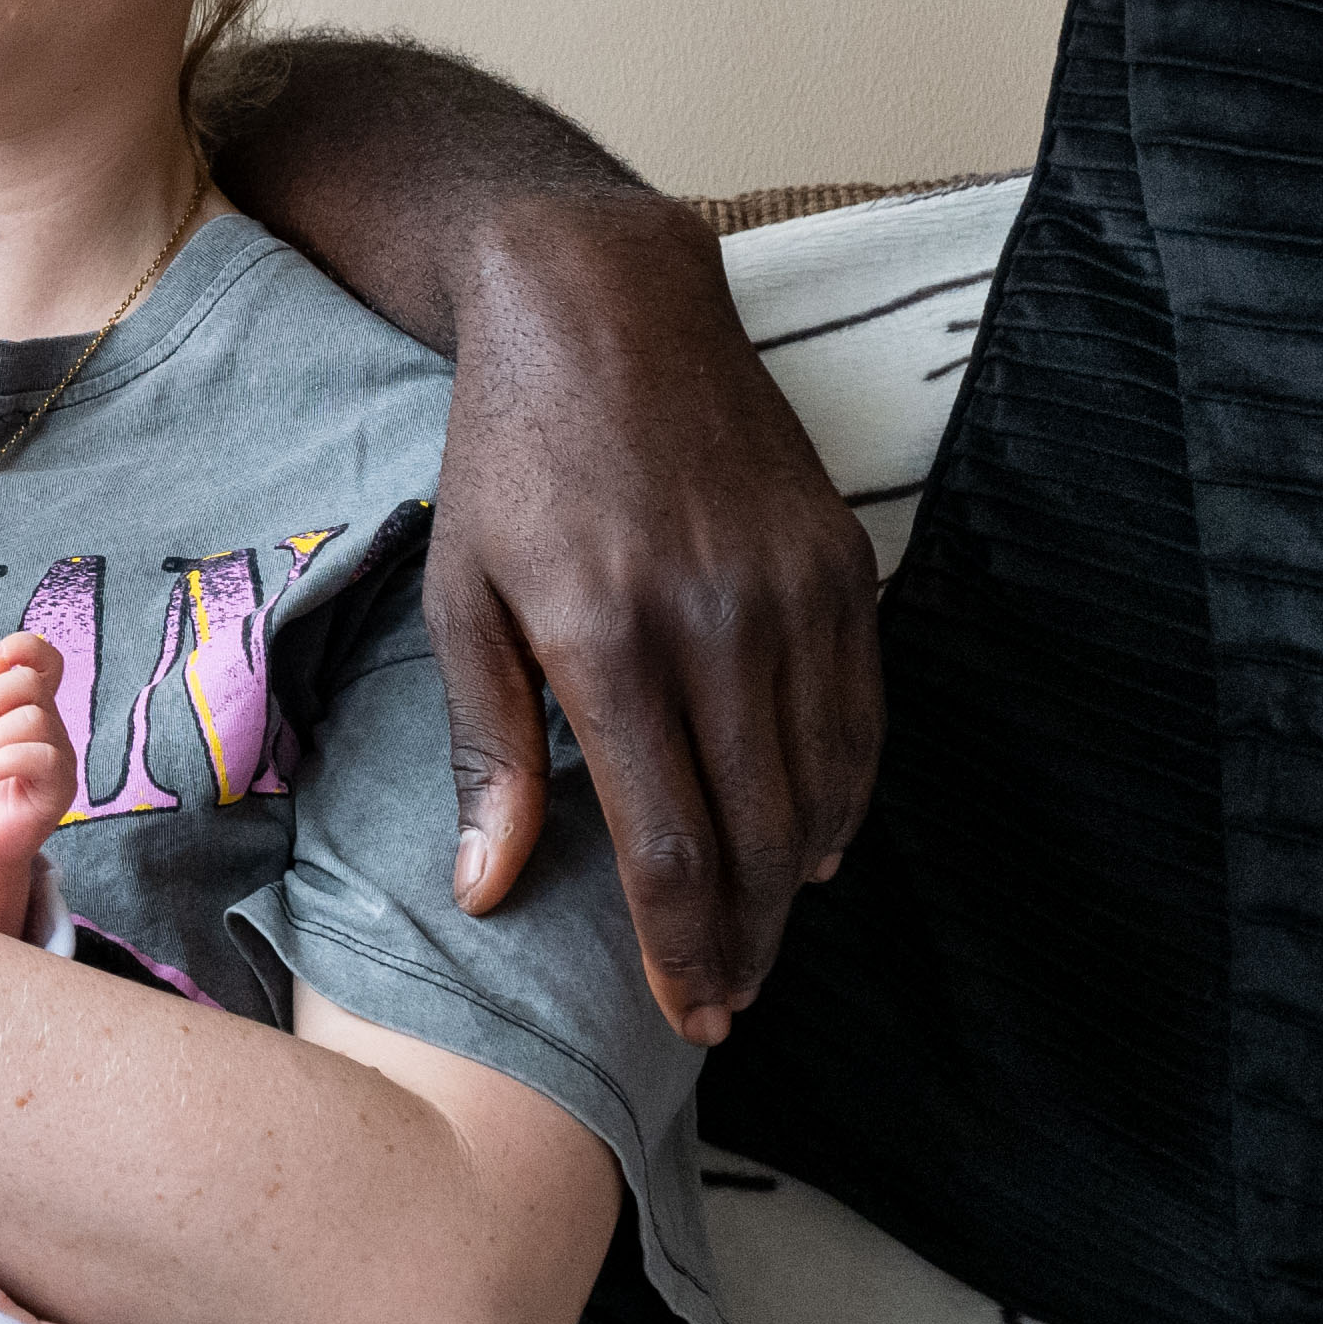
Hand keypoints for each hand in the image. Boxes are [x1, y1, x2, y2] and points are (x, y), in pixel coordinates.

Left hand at [429, 195, 880, 1042]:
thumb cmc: (509, 460)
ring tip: (761, 940)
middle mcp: (719, 623)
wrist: (605, 307)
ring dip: (800, 880)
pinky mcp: (843, 561)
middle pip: (761, 836)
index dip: (685, 950)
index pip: (672, 847)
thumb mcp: (459, 599)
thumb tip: (488, 891)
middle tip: (725, 1005)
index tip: (687, 1015)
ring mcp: (795, 591)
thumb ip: (485, 751)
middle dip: (747, 941)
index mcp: (610, 643)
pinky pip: (863, 712)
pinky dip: (844, 791)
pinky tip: (814, 838)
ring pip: (825, 784)